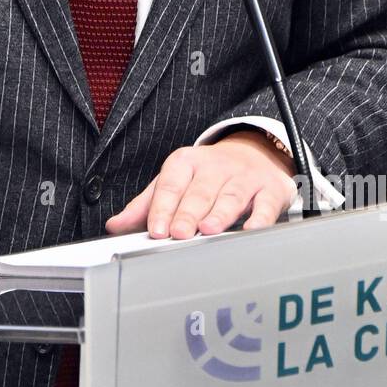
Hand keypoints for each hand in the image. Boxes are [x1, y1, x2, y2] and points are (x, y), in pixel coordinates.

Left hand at [105, 130, 297, 239]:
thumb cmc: (207, 176)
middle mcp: (216, 167)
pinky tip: (252, 231)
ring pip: (231, 195)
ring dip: (220, 212)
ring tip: (209, 229)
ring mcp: (245, 177)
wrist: (254, 154)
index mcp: (186, 163)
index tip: (156, 229)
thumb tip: (115, 225)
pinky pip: (266, 204)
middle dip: (188, 212)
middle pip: (200, 191)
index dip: (162, 207)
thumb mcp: (174, 182)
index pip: (171, 184)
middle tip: (179, 233)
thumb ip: (145, 205)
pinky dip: (260, 218)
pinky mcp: (271, 189)